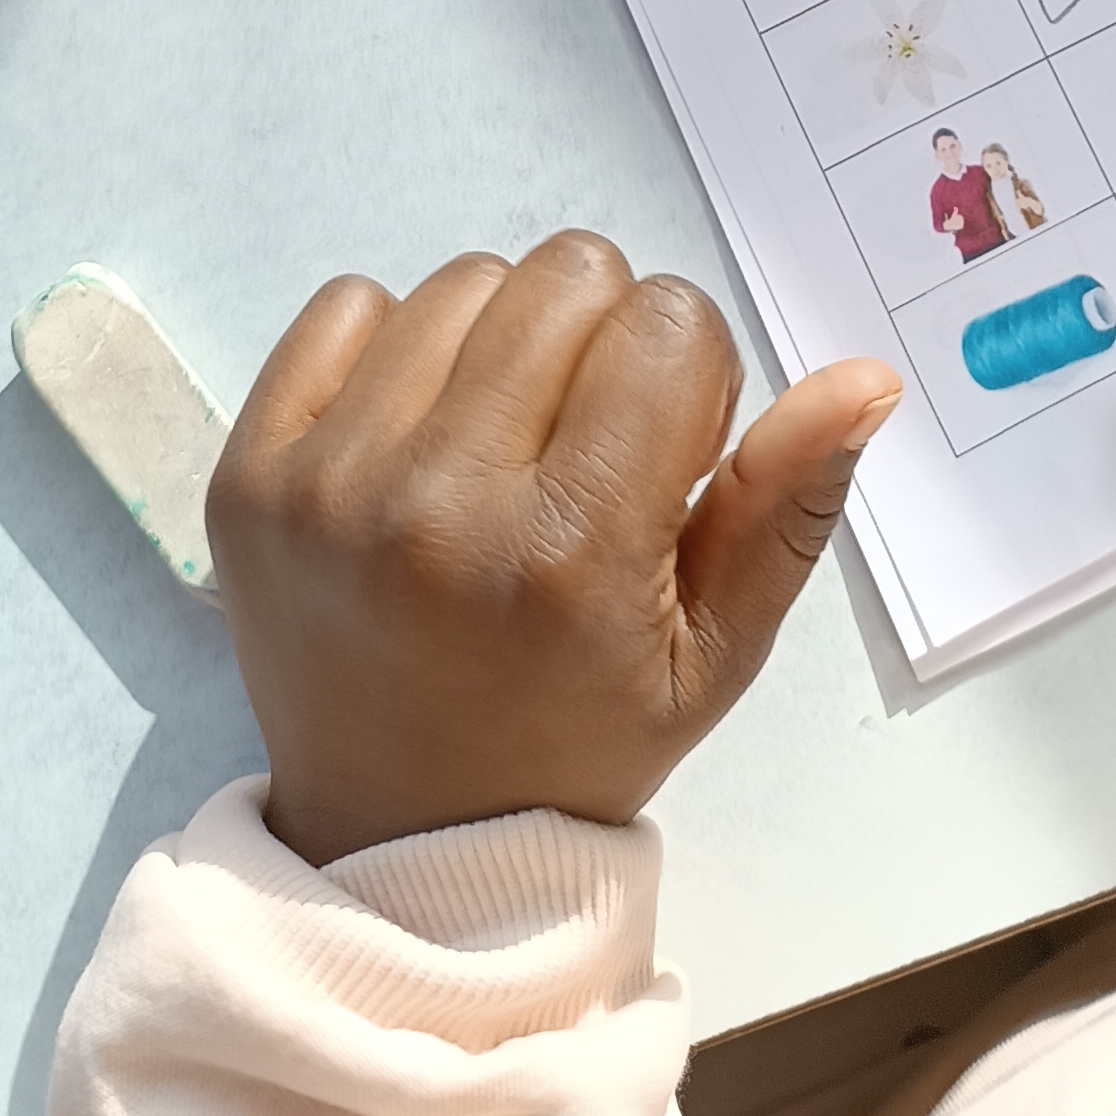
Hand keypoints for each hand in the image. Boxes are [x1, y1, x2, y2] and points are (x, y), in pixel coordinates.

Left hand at [208, 230, 902, 865]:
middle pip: (569, 275)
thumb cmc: (575, 738)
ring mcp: (330, 487)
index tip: (663, 457)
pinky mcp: (250, 476)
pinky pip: (346, 306)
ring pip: (466, 282)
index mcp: (572, 554)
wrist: (397, 840)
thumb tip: (865, 377)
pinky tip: (415, 447)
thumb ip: (789, 506)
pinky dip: (395, 352)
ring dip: (503, 346)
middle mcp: (442, 509)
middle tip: (582, 451)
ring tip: (500, 454)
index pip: (670, 323)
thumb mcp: (713, 654)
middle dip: (602, 343)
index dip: (689, 378)